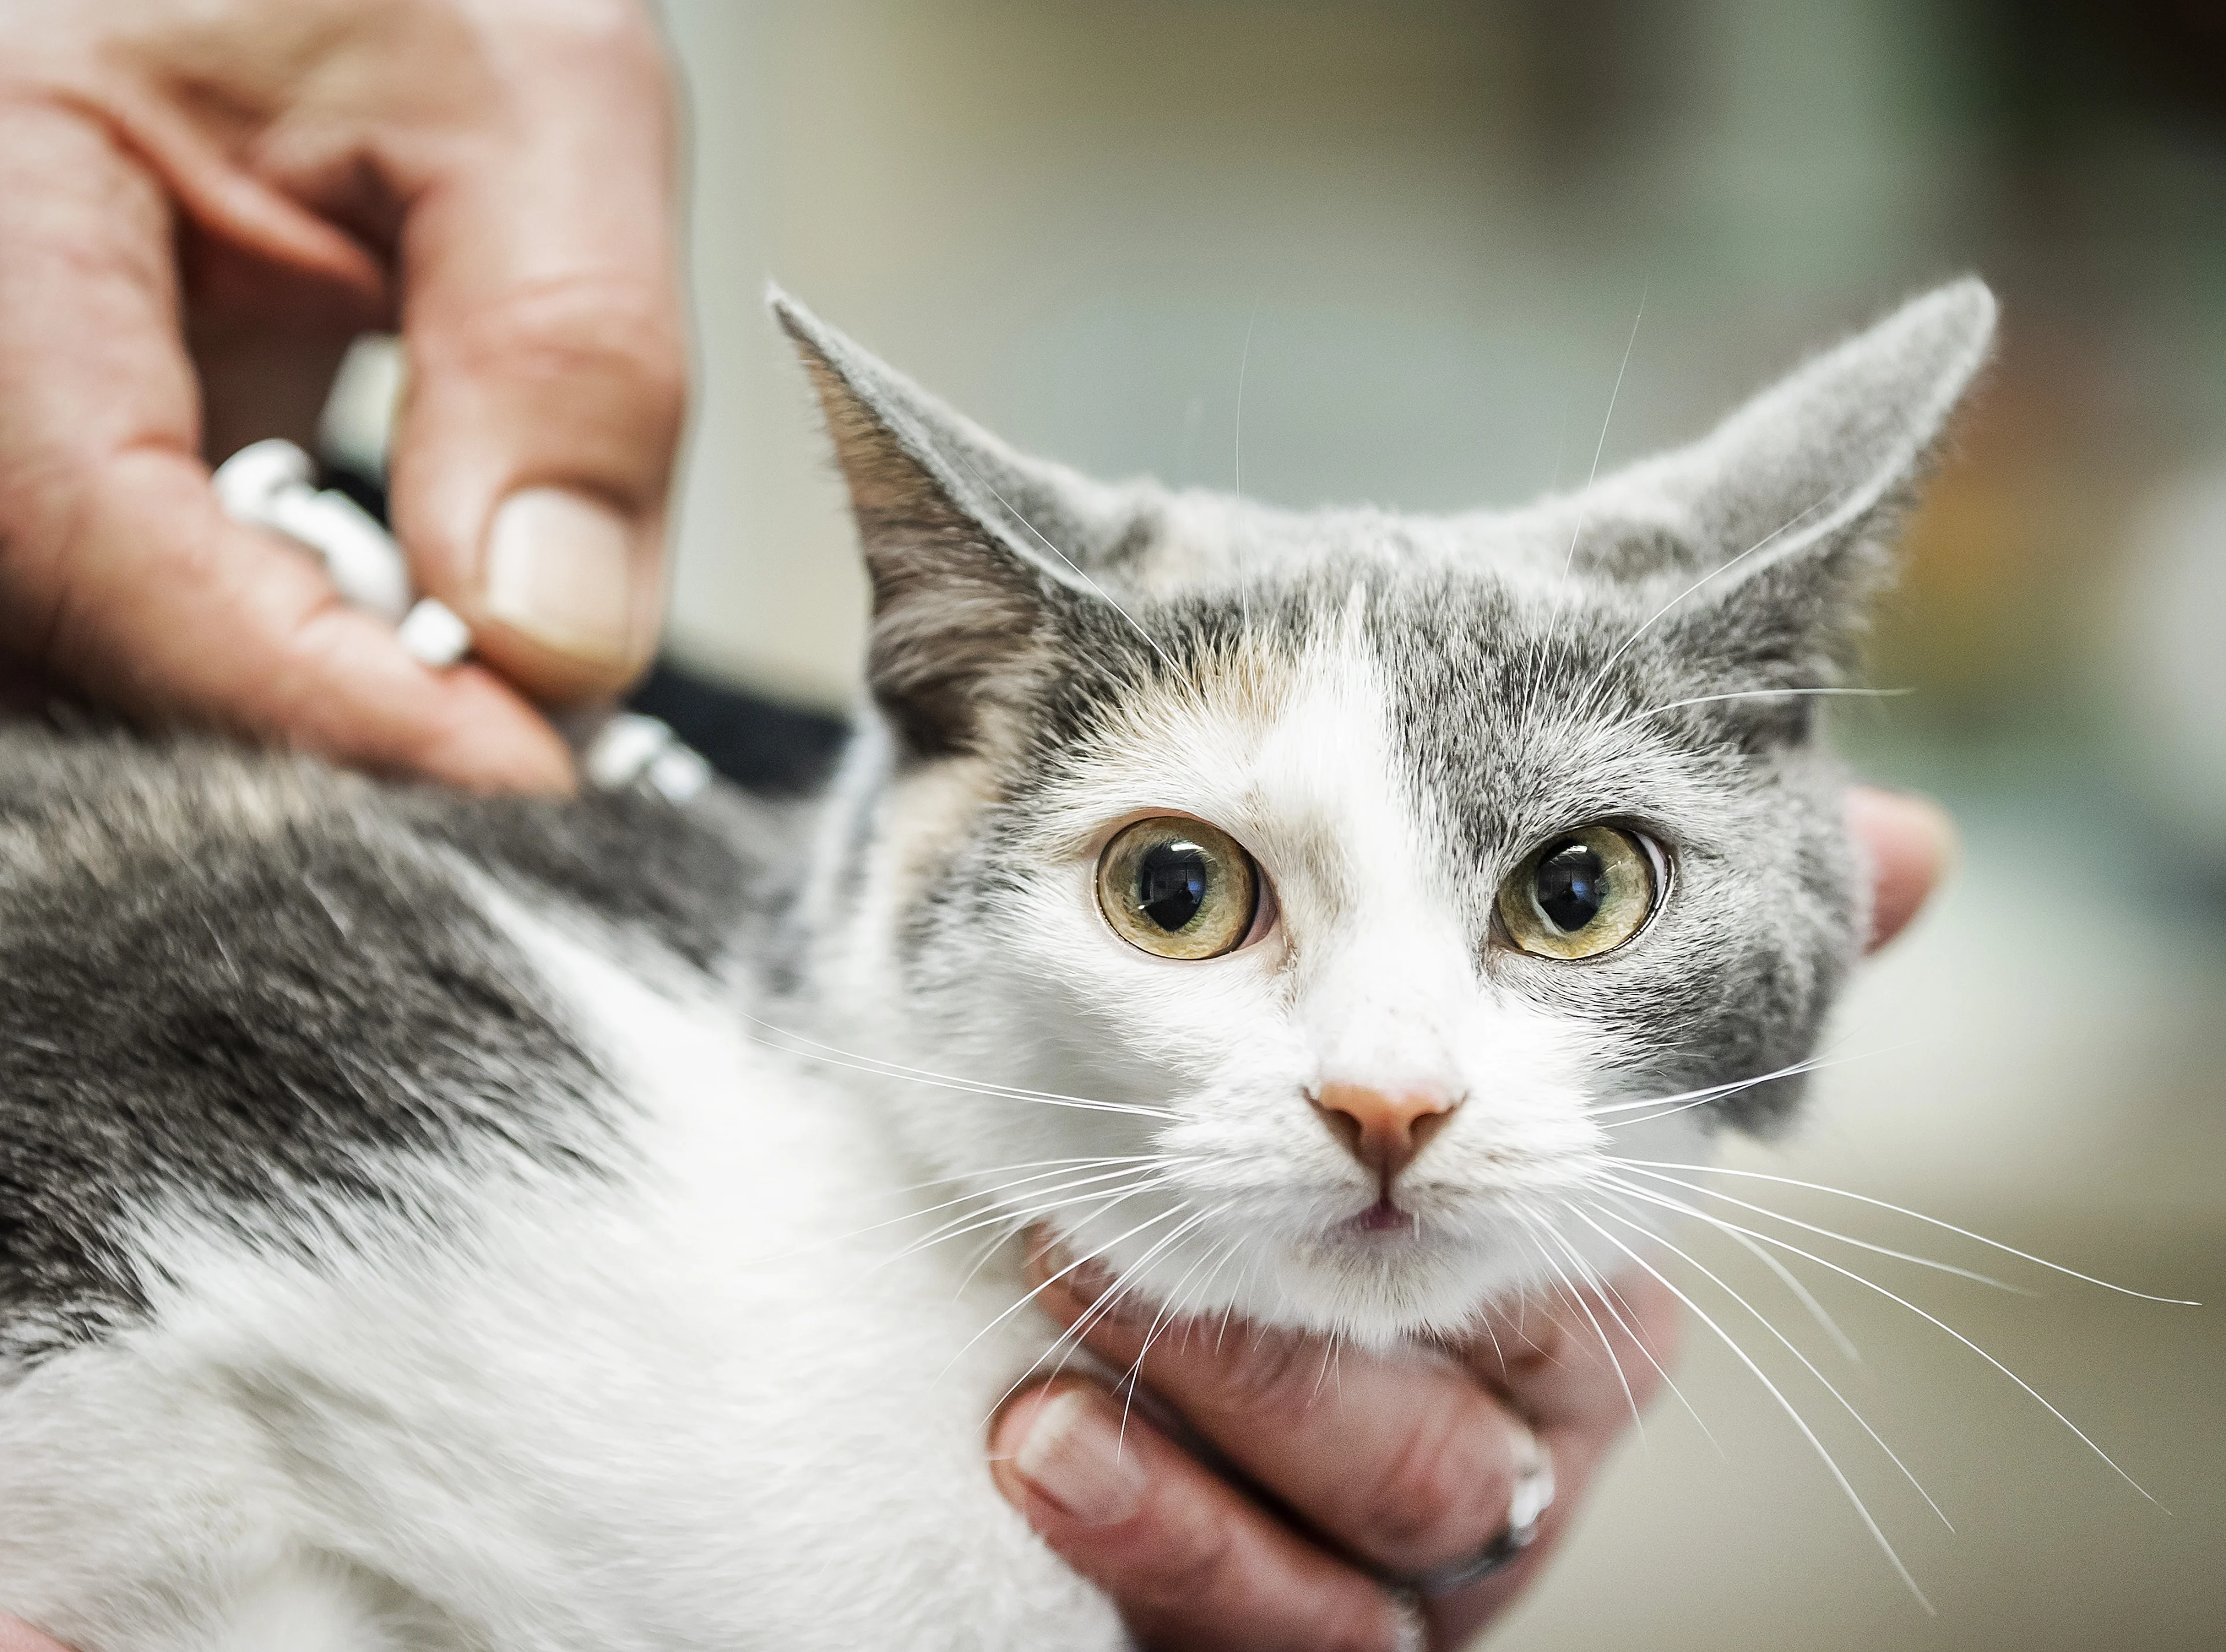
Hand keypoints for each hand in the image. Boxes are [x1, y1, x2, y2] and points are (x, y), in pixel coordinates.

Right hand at [0, 0, 685, 791]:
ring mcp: (9, 398)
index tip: (521, 785)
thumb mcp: (523, 91)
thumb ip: (560, 348)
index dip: (315, 702)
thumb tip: (558, 635)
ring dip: (303, 712)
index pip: (97, 536)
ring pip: (98, 653)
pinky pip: (139, 603)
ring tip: (489, 711)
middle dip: (317, 738)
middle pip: (78, 636)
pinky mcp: (67, 437)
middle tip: (529, 774)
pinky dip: (284, 655)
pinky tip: (413, 646)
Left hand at [988, 786, 1955, 1650]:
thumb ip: (1660, 979)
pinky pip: (1255, 1628)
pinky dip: (1154, 1532)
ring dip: (1211, 1405)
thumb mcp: (1470, 1084)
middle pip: (1462, 1434)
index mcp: (1580, 1318)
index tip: (1357, 1100)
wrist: (1201, 1416)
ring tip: (1064, 1276)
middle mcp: (1513, 1456)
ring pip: (1369, 1528)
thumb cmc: (1334, 1196)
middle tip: (1139, 1195)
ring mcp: (1402, 1572)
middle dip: (1300, 1325)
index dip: (1498, 1176)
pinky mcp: (1286, 1646)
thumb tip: (1920, 837)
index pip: (1570, 1248)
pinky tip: (1042, 1438)